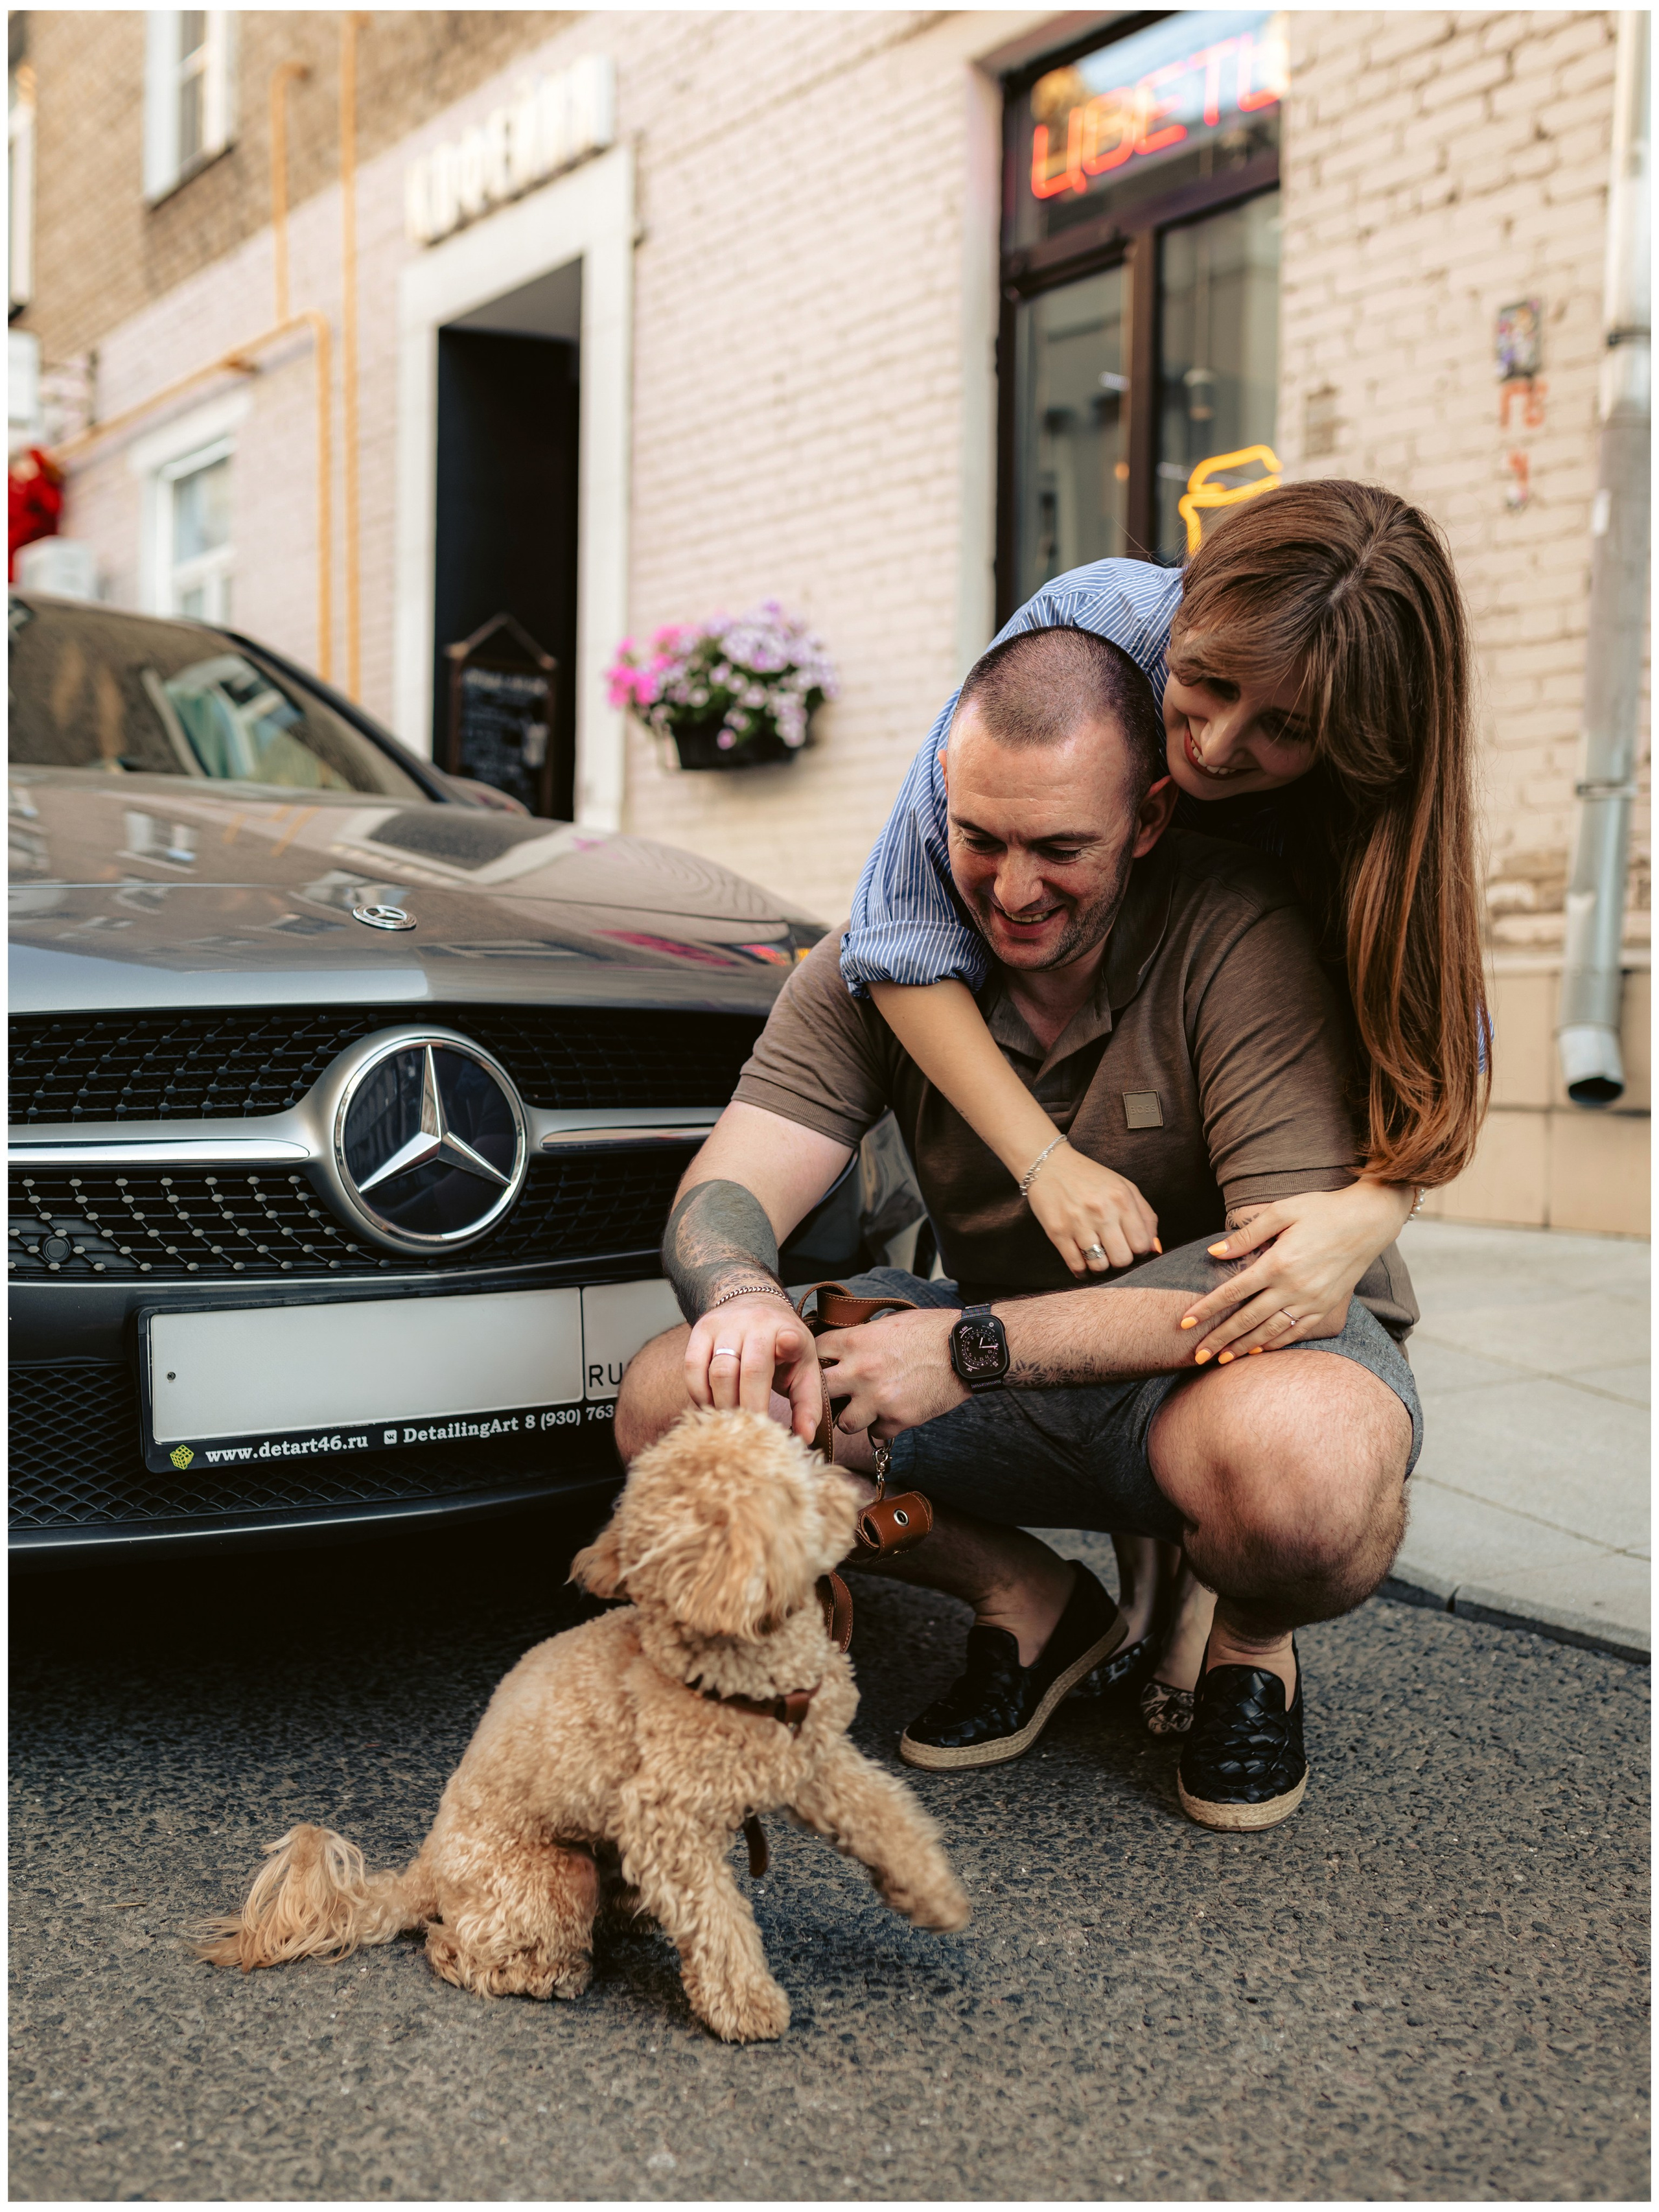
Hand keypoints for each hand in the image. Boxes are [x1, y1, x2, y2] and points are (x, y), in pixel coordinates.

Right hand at [684, 1292, 823, 1443]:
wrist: (753, 1304)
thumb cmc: (783, 1347)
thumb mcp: (804, 1368)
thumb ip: (807, 1404)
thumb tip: (804, 1438)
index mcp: (789, 1332)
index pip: (789, 1338)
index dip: (788, 1342)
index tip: (787, 1344)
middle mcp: (757, 1323)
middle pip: (750, 1371)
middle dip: (748, 1408)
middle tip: (749, 1431)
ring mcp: (726, 1324)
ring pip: (718, 1372)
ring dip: (723, 1404)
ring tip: (730, 1420)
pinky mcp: (701, 1329)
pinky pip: (692, 1367)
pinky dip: (699, 1393)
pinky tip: (710, 1404)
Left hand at [813, 1308, 966, 1441]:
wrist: (965, 1350)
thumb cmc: (931, 1330)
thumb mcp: (890, 1323)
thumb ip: (863, 1338)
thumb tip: (846, 1348)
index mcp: (856, 1342)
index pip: (816, 1353)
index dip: (819, 1360)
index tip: (825, 1365)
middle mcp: (860, 1372)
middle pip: (820, 1392)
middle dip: (827, 1393)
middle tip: (838, 1393)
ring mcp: (877, 1399)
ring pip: (844, 1423)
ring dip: (854, 1417)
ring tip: (866, 1408)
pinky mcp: (898, 1419)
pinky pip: (877, 1432)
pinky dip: (883, 1425)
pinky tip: (892, 1413)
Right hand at [1026, 1142, 1159, 1275]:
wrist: (1048, 1164)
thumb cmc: (1090, 1177)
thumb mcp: (1124, 1187)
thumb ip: (1145, 1216)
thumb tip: (1155, 1249)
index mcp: (1122, 1199)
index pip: (1141, 1244)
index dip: (1138, 1252)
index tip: (1129, 1247)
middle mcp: (1102, 1211)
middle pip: (1122, 1259)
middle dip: (1120, 1261)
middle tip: (1113, 1253)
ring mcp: (1078, 1222)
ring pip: (1099, 1265)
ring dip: (1100, 1267)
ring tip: (1097, 1258)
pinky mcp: (1057, 1231)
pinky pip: (1076, 1265)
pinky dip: (1081, 1271)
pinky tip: (1082, 1264)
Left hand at [1180, 1181, 1415, 1361]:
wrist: (1368, 1221)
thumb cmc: (1322, 1211)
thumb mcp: (1282, 1211)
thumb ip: (1247, 1234)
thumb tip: (1215, 1253)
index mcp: (1278, 1263)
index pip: (1233, 1292)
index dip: (1207, 1309)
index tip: (1185, 1322)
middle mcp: (1293, 1288)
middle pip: (1247, 1319)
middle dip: (1219, 1339)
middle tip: (1196, 1355)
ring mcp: (1311, 1301)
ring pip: (1270, 1331)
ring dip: (1243, 1347)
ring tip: (1222, 1359)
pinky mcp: (1326, 1307)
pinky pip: (1296, 1332)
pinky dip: (1275, 1344)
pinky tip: (1259, 1351)